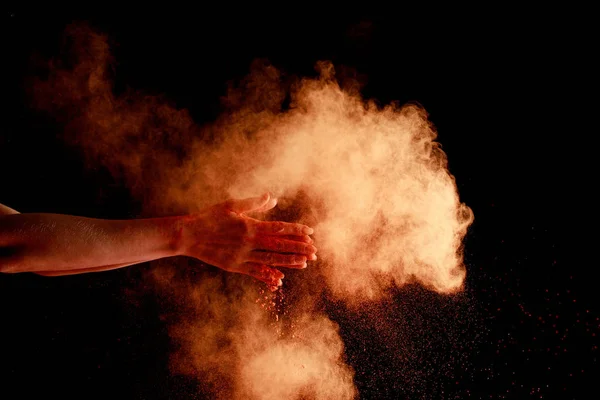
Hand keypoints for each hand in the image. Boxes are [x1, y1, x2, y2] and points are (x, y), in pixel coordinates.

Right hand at [179, 193, 316, 286]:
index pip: (279, 228)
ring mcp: (242, 256)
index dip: (296, 230)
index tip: (310, 232)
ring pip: (271, 260)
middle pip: (279, 246)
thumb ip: (254, 203)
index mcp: (250, 226)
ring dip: (289, 262)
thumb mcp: (231, 205)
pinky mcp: (235, 267)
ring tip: (305, 263)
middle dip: (299, 248)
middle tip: (315, 251)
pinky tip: (280, 279)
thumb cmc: (210, 217)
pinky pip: (255, 272)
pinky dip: (268, 276)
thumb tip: (273, 198)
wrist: (188, 235)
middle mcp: (249, 242)